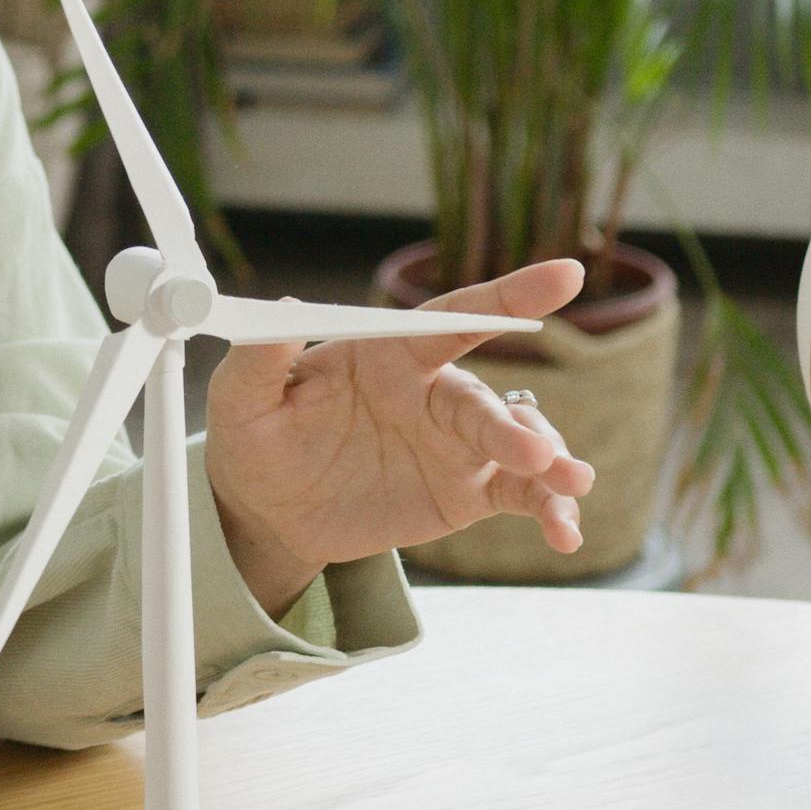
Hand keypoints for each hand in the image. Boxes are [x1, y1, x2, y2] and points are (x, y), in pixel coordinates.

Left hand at [205, 257, 594, 617]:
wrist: (268, 512)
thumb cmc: (256, 439)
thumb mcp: (240, 398)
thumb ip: (261, 356)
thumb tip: (286, 307)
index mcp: (391, 354)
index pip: (455, 317)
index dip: (509, 295)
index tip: (566, 276)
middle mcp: (433, 393)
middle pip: (486, 400)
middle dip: (517, 426)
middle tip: (534, 455)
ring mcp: (455, 444)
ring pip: (520, 443)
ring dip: (552, 463)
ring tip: (570, 489)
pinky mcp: (466, 492)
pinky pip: (520, 495)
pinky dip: (550, 511)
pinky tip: (565, 534)